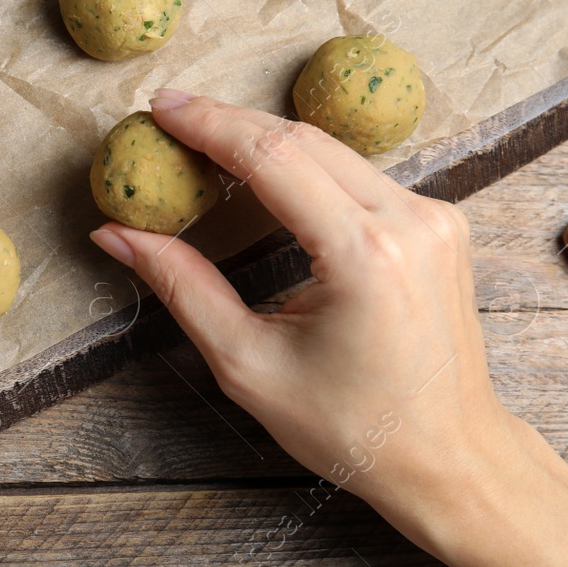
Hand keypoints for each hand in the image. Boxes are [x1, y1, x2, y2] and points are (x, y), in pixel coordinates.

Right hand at [91, 90, 567, 566]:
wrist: (451, 458)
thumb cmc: (352, 426)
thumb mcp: (248, 364)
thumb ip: (182, 286)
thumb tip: (116, 234)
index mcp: (364, 255)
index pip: (273, 158)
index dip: (209, 125)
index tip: (160, 109)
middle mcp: (409, 221)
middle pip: (302, 140)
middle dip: (230, 122)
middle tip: (169, 118)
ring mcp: (434, 217)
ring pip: (332, 150)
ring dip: (266, 140)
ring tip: (205, 142)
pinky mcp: (439, 223)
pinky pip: (359, 173)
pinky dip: (305, 164)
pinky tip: (264, 171)